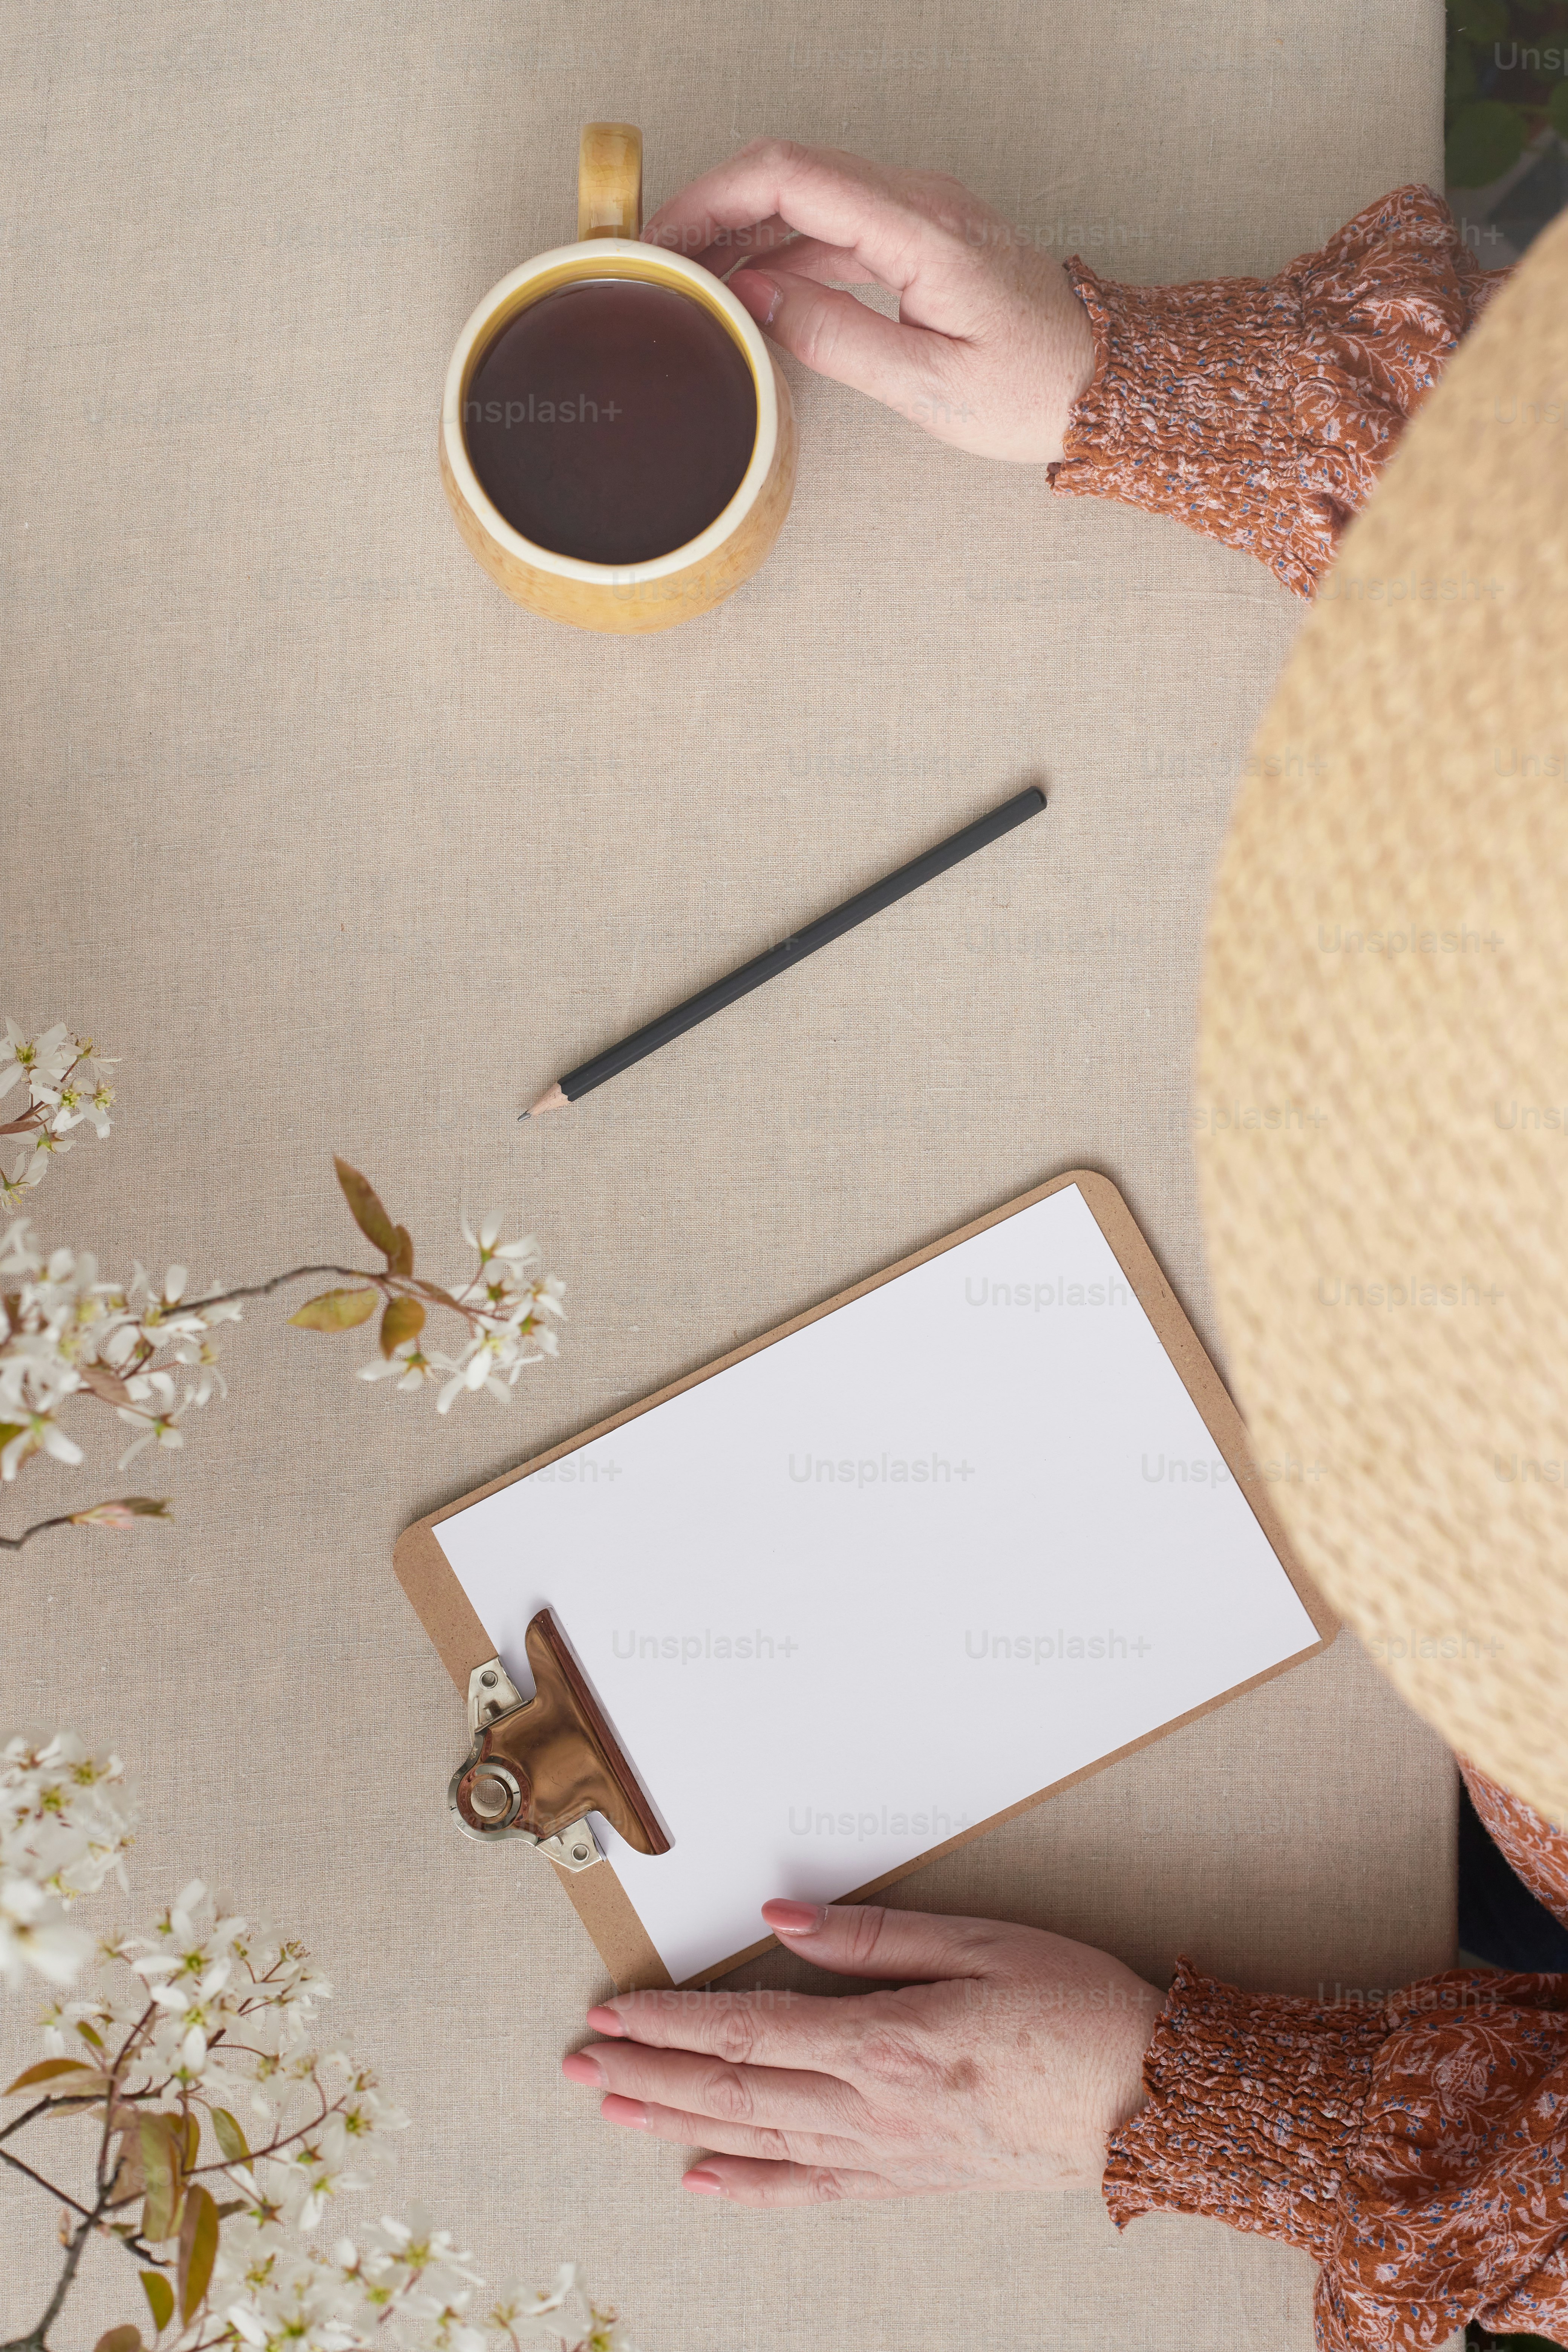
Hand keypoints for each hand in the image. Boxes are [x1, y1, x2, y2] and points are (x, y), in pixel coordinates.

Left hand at [561, 1898, 1160, 2205]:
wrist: (1150, 2101)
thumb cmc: (1076, 2007)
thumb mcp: (982, 1940)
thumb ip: (872, 1935)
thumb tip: (780, 1921)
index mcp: (889, 2041)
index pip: (748, 2031)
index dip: (672, 2023)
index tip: (615, 2011)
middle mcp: (876, 2108)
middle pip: (735, 2090)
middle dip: (648, 2075)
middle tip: (580, 2065)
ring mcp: (892, 2155)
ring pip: (759, 2140)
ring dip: (677, 2125)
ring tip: (613, 2112)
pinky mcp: (914, 2181)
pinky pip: (815, 2190)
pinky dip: (753, 2188)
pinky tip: (706, 2181)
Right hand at [641, 140, 1096, 465]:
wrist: (1106, 383)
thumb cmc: (1033, 390)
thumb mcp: (928, 384)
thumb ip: (836, 338)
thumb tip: (758, 301)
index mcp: (921, 231)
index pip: (791, 177)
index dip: (714, 198)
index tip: (665, 237)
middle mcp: (921, 204)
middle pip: (790, 173)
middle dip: (715, 209)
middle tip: (661, 261)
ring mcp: (922, 215)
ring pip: (809, 198)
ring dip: (745, 232)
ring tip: (694, 280)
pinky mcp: (923, 239)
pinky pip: (837, 226)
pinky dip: (785, 252)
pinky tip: (755, 292)